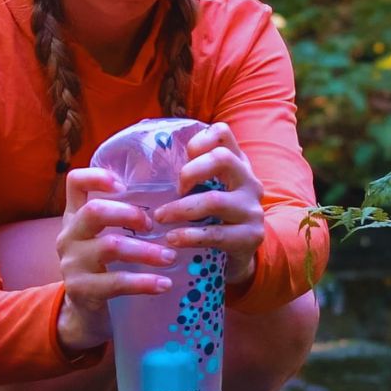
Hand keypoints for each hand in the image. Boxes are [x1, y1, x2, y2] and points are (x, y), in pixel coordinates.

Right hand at [53, 167, 178, 354]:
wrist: (83, 315)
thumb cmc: (103, 268)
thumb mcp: (102, 239)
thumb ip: (121, 220)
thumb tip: (173, 198)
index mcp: (74, 217)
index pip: (75, 182)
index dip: (97, 176)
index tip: (124, 183)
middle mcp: (69, 236)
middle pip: (94, 211)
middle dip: (129, 214)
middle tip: (152, 224)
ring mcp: (72, 264)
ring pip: (110, 246)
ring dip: (146, 251)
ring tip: (170, 256)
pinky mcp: (82, 290)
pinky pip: (116, 282)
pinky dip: (144, 282)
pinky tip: (164, 284)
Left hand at [155, 122, 265, 294]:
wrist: (237, 257)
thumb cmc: (211, 217)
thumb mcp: (205, 190)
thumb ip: (187, 174)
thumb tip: (138, 155)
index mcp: (236, 163)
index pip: (223, 133)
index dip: (199, 140)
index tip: (183, 158)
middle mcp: (249, 181)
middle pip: (223, 158)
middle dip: (190, 172)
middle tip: (174, 189)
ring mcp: (252, 209)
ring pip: (215, 201)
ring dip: (181, 209)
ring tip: (160, 218)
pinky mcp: (251, 237)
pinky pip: (216, 234)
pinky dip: (190, 235)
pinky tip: (173, 239)